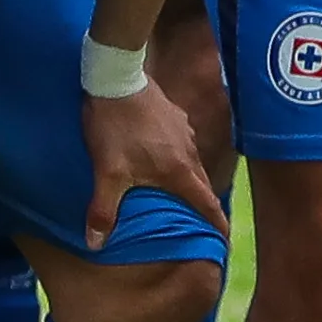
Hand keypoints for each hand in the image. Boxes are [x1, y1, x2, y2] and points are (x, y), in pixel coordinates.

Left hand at [79, 77, 225, 252]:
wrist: (115, 78)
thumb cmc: (114, 128)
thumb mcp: (106, 172)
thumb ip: (103, 209)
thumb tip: (96, 244)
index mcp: (178, 170)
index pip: (206, 203)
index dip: (217, 223)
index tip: (225, 239)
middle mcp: (189, 151)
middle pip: (201, 184)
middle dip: (202, 204)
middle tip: (199, 221)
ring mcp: (184, 130)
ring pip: (191, 163)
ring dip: (188, 179)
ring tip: (177, 190)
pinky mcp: (175, 115)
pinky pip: (182, 143)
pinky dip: (177, 157)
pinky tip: (161, 156)